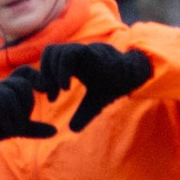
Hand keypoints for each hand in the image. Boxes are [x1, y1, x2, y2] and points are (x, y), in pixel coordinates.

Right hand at [0, 70, 55, 171]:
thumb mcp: (17, 129)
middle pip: (21, 84)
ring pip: (10, 93)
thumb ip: (34, 128)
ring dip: (17, 115)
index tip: (48, 95)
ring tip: (15, 129)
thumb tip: (55, 131)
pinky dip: (6, 117)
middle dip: (27, 104)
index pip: (26, 71)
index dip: (38, 79)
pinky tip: (8, 129)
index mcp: (8, 88)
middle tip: (23, 123)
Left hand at [36, 38, 153, 130]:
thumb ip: (82, 114)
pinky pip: (70, 54)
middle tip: (51, 95)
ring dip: (53, 73)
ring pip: (56, 51)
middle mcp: (76, 54)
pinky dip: (62, 70)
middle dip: (45, 74)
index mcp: (74, 62)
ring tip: (61, 91)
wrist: (134, 77)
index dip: (46, 78)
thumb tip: (72, 130)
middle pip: (49, 52)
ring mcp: (83, 50)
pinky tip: (66, 88)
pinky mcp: (91, 51)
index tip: (51, 98)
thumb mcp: (94, 104)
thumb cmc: (114, 86)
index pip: (50, 60)